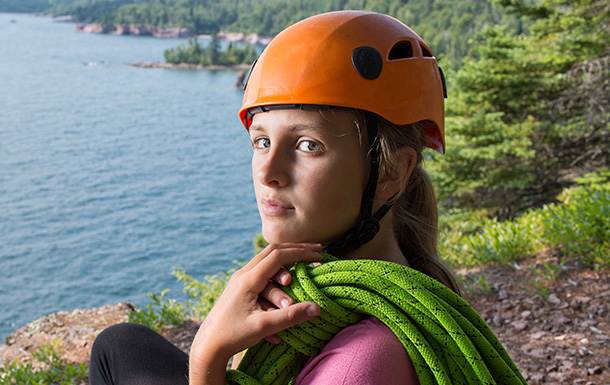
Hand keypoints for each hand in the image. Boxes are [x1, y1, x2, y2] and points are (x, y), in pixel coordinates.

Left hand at [189, 243, 322, 384]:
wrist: (207, 346)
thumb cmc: (233, 336)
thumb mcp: (264, 327)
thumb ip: (290, 316)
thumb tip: (317, 308)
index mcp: (248, 280)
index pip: (278, 256)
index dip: (300, 254)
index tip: (319, 257)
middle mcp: (243, 275)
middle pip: (273, 252)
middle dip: (296, 250)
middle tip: (318, 251)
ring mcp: (240, 280)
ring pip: (267, 261)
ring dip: (287, 262)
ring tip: (304, 264)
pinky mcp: (240, 288)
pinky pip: (262, 273)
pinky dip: (278, 272)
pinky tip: (289, 276)